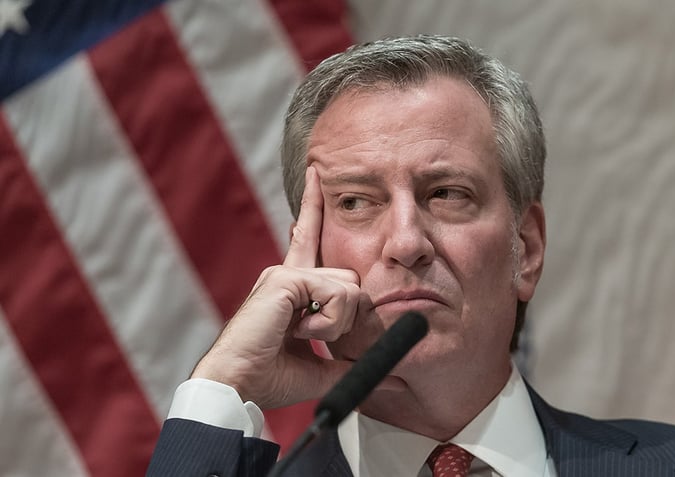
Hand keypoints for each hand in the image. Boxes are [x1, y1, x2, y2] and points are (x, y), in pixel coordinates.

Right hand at [191, 166, 360, 407]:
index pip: (307, 238)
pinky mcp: (284, 279)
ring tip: (303, 335)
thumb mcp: (319, 368)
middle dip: (346, 316)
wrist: (239, 386)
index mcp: (292, 288)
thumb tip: (395, 379)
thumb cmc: (268, 377)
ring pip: (348, 287)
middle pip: (351, 277)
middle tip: (313, 336)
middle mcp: (287, 273)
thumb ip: (352, 364)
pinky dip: (328, 321)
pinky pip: (336, 293)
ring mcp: (285, 273)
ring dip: (337, 323)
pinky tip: (299, 330)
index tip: (316, 175)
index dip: (313, 207)